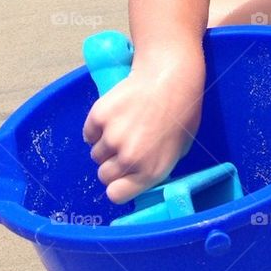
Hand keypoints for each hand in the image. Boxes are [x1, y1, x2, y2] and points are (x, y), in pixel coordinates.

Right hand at [82, 55, 204, 203]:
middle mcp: (129, 159)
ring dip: (104, 145)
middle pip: (104, 175)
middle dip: (111, 164)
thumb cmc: (182, 110)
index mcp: (150, 172)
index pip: (116, 195)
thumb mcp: (179, 148)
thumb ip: (156, 165)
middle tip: (122, 147)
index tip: (121, 177)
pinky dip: (96, 127)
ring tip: (121, 126)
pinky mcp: (98, 117)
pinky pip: (88, 133)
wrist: (170, 75)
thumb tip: (139, 173)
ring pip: (95, 154)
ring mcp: (112, 138)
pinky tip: (112, 115)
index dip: (118, 185)